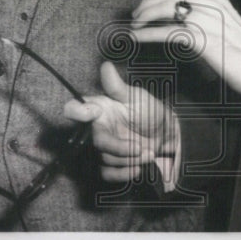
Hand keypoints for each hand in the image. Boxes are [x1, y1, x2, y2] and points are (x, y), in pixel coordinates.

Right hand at [63, 62, 177, 185]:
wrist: (165, 135)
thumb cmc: (149, 110)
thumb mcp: (136, 96)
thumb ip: (117, 86)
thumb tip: (105, 65)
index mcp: (98, 108)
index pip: (75, 109)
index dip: (77, 112)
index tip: (90, 113)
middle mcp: (95, 128)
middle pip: (95, 141)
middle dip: (120, 147)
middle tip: (140, 147)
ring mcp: (102, 146)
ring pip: (104, 158)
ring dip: (128, 160)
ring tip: (147, 153)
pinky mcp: (109, 162)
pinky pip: (106, 173)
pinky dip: (123, 174)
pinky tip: (138, 169)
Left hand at [130, 0, 240, 97]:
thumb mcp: (229, 22)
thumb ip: (210, 13)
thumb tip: (188, 11)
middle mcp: (211, 4)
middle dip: (147, 2)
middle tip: (136, 14)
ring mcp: (206, 20)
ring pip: (165, 9)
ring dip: (144, 16)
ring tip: (135, 27)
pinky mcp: (202, 40)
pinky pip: (166, 32)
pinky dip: (147, 34)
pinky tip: (137, 39)